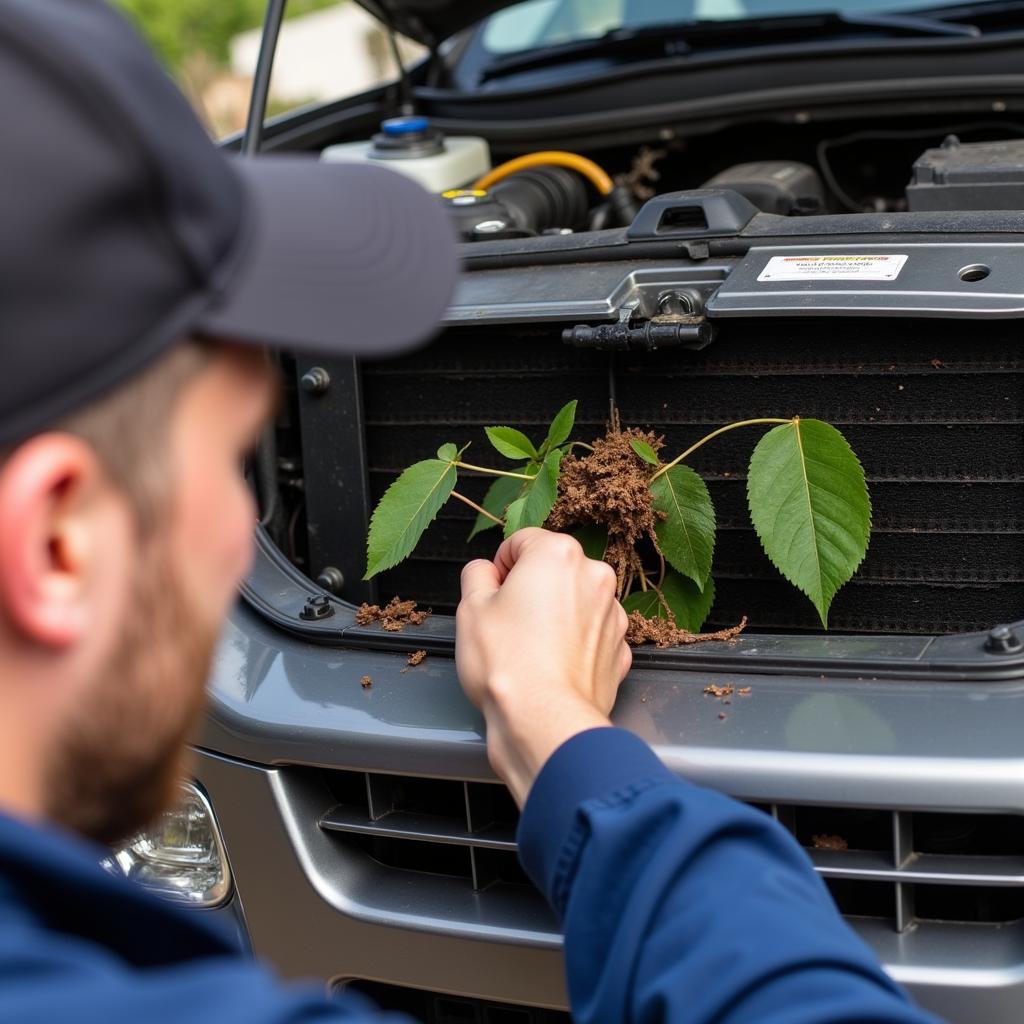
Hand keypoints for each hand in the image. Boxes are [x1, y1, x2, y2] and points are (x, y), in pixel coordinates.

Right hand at [456, 528, 631, 805]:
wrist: (545, 723)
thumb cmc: (508, 665)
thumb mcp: (470, 608)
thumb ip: (476, 575)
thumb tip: (484, 572)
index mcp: (558, 554)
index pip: (521, 541)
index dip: (499, 567)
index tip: (490, 592)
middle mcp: (594, 577)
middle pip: (553, 570)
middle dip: (530, 590)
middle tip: (505, 623)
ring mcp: (613, 615)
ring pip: (574, 603)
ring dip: (553, 616)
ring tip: (527, 649)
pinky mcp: (619, 651)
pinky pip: (589, 636)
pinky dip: (572, 645)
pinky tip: (550, 666)